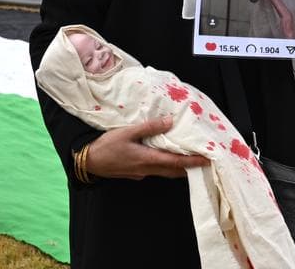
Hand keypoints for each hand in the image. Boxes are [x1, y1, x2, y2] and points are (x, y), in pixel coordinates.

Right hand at [84, 115, 207, 179]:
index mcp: (147, 159)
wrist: (86, 162)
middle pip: (173, 171)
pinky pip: (155, 170)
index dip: (193, 162)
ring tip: (190, 159)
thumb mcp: (127, 132)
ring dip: (178, 167)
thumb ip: (149, 127)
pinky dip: (165, 165)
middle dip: (190, 167)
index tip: (208, 161)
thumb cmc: (106, 146)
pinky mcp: (135, 172)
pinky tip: (166, 157)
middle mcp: (147, 169)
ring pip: (165, 172)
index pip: (176, 163)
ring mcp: (140, 173)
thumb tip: (170, 122)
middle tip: (204, 162)